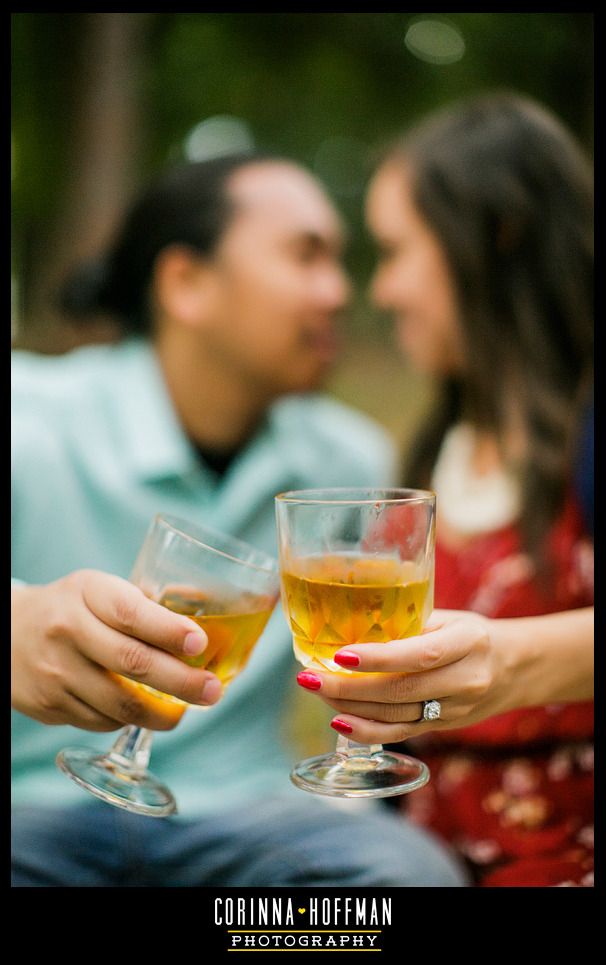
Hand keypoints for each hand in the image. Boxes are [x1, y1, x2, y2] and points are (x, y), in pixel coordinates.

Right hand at [11, 569, 222, 731]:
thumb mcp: (100, 590)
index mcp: (87, 593)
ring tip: (185, 710)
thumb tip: (201, 634)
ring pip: (120, 703)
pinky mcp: (49, 706)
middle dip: (182, 682)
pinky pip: (101, 721)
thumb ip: (143, 607)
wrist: (6, 633)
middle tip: (212, 691)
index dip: (169, 631)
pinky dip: (128, 719)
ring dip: (161, 713)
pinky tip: (140, 710)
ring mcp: (56, 672)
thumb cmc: (71, 608)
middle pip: (133, 663)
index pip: (131, 613)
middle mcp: (68, 631)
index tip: (200, 643)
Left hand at [296, 609, 515, 743]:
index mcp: (468, 642)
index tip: (340, 654)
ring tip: (316, 690)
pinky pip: (401, 733)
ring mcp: (456, 710)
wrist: (517, 668)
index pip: (419, 655)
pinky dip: (367, 731)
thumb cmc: (472, 634)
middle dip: (348, 686)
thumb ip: (409, 624)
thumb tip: (352, 622)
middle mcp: (464, 680)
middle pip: (400, 691)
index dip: (378, 659)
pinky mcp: (444, 728)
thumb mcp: (450, 618)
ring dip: (349, 706)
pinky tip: (338, 720)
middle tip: (309, 676)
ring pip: (396, 715)